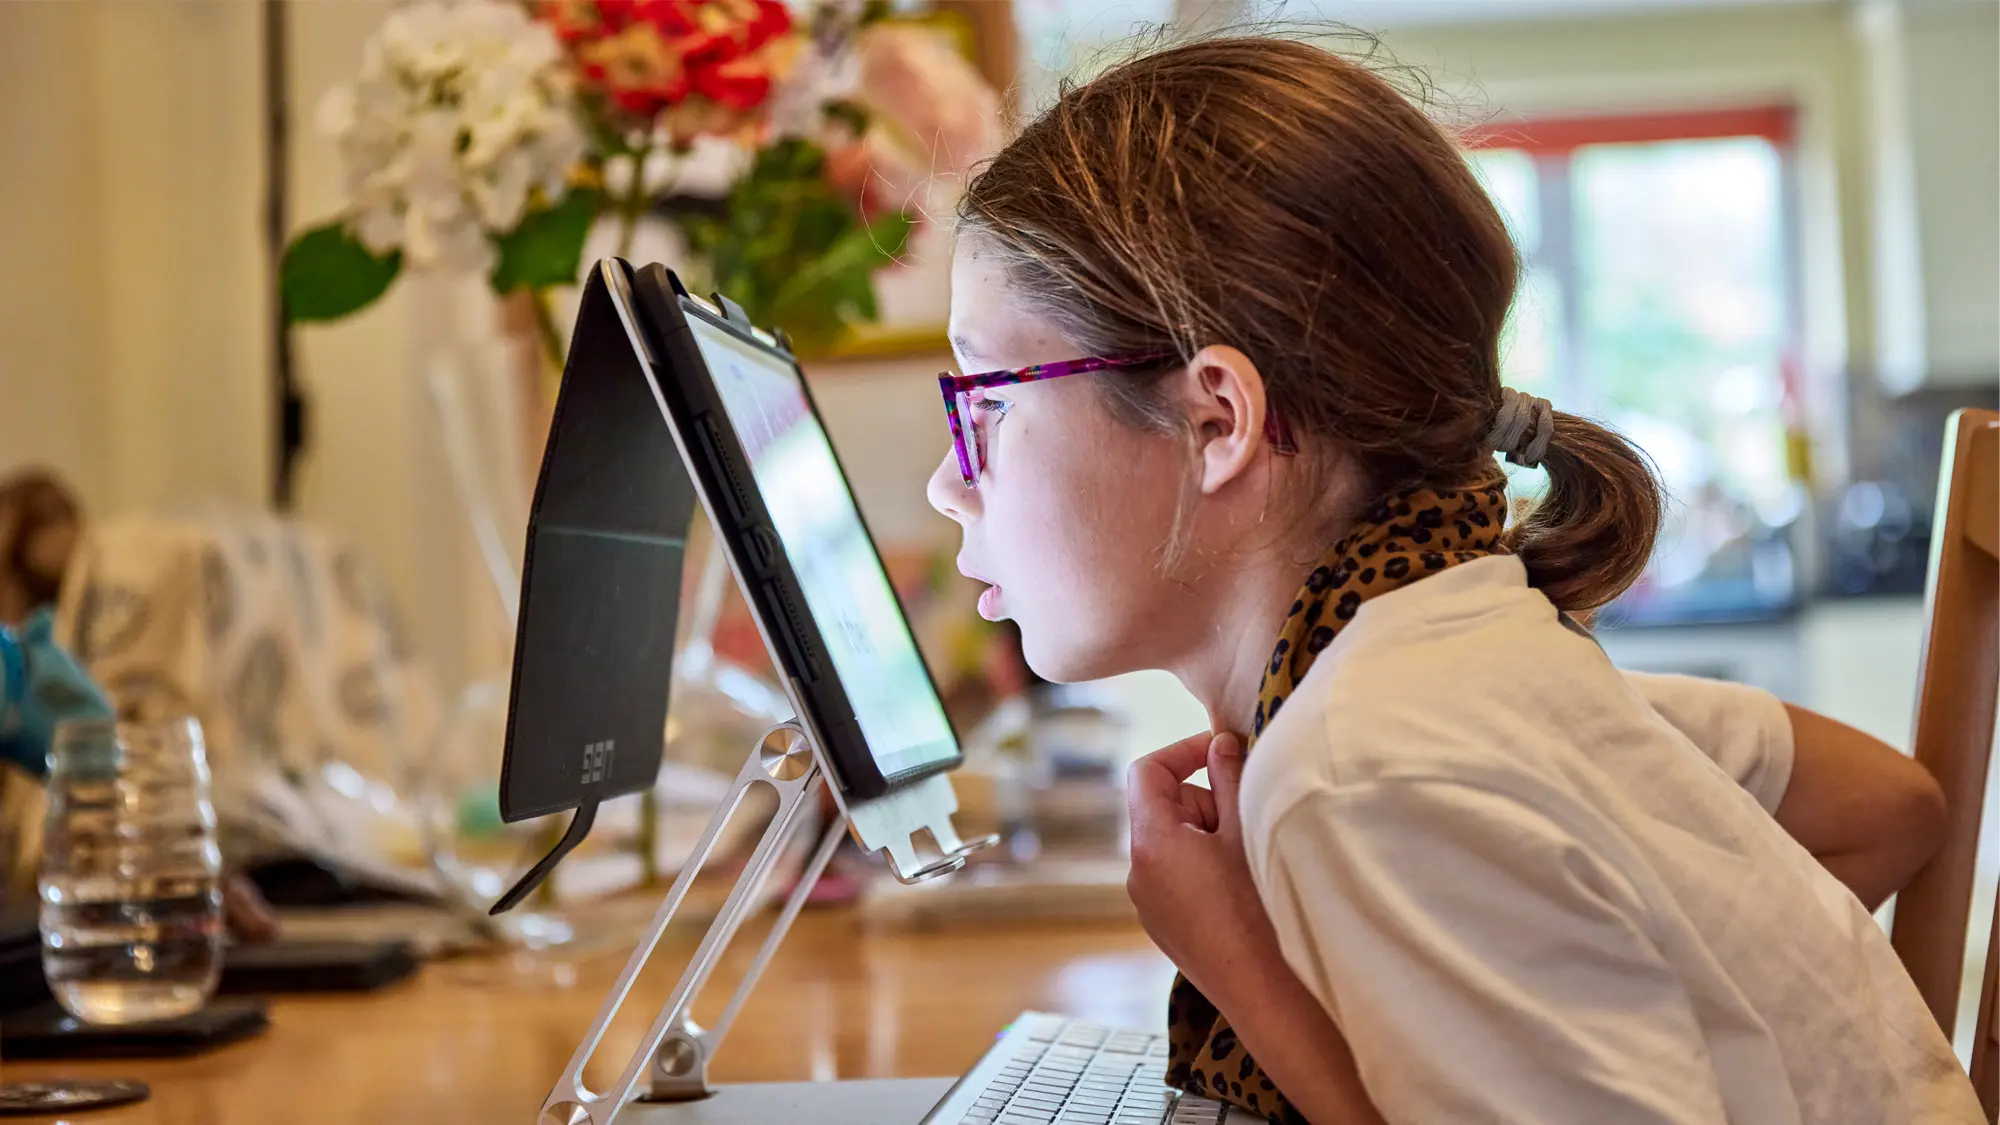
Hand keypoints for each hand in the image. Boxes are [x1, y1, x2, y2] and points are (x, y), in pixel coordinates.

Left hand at [1126, 731, 1286, 1004]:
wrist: (1264, 992)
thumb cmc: (1259, 908)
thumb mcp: (1247, 831)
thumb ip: (1230, 778)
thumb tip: (1219, 744)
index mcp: (1150, 843)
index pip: (1146, 771)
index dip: (1183, 750)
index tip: (1223, 750)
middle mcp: (1137, 873)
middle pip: (1165, 808)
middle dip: (1207, 802)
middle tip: (1250, 822)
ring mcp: (1148, 904)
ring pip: (1174, 844)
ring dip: (1209, 836)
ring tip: (1250, 861)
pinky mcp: (1165, 927)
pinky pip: (1178, 877)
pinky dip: (1206, 868)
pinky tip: (1242, 892)